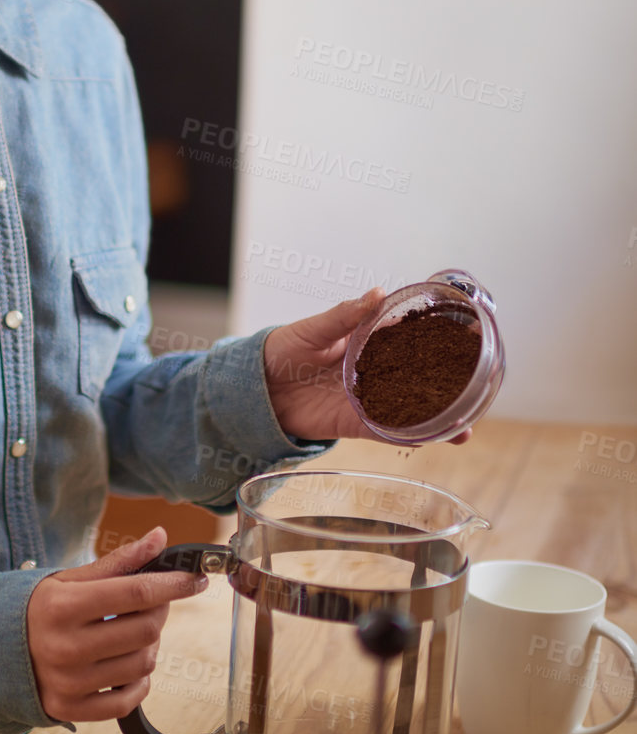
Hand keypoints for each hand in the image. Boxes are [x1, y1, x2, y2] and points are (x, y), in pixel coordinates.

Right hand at [26, 526, 206, 723]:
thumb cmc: (37, 609)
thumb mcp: (69, 579)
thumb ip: (118, 562)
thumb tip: (160, 538)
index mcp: (63, 606)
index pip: (136, 593)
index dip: (174, 583)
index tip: (195, 577)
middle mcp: (64, 647)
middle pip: (146, 629)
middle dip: (161, 611)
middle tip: (154, 602)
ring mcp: (68, 682)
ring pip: (143, 664)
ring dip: (151, 645)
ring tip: (134, 633)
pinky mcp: (70, 709)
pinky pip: (128, 700)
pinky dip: (139, 682)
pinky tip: (128, 665)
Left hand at [263, 290, 471, 444]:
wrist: (252, 388)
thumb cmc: (281, 350)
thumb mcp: (312, 329)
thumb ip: (343, 316)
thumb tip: (377, 293)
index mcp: (367, 343)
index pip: (410, 339)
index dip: (438, 339)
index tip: (469, 337)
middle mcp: (374, 373)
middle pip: (419, 379)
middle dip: (449, 385)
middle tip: (481, 387)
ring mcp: (366, 399)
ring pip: (410, 410)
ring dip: (436, 418)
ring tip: (465, 425)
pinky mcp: (352, 424)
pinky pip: (385, 432)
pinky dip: (408, 437)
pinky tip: (432, 440)